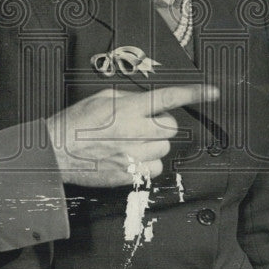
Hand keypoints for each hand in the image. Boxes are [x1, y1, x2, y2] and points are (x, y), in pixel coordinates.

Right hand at [45, 84, 218, 188]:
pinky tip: (129, 159)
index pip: (168, 98)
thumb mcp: (101, 99)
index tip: (213, 93)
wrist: (55, 152)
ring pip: (164, 150)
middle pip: (171, 128)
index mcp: (127, 108)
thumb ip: (130, 99)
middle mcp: (133, 131)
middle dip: (161, 125)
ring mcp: (132, 155)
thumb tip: (150, 104)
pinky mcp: (129, 175)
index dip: (194, 94)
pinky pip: (154, 170)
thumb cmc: (75, 123)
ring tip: (129, 143)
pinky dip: (146, 165)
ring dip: (152, 146)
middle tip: (141, 125)